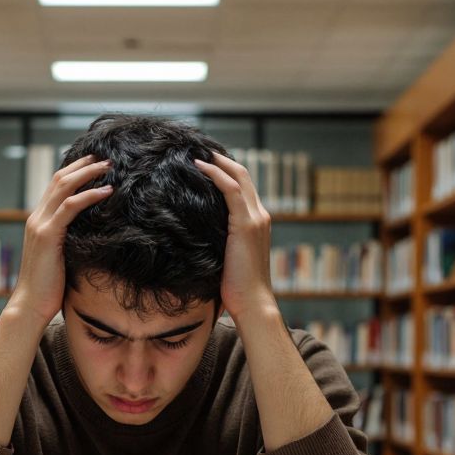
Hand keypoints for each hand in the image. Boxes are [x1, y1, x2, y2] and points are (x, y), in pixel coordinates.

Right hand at [7, 155, 112, 326]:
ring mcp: (40, 225)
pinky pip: (70, 207)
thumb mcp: (61, 257)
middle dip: (83, 165)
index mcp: (38, 221)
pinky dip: (89, 195)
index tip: (94, 163)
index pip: (55, 186)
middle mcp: (36, 218)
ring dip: (88, 174)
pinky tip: (107, 191)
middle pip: (59, 179)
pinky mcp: (48, 235)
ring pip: (64, 187)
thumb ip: (70, 240)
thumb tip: (93, 235)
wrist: (30, 305)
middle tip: (106, 158)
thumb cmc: (48, 287)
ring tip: (109, 167)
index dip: (74, 171)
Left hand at [193, 152, 275, 321]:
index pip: (243, 188)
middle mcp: (260, 216)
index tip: (205, 163)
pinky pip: (231, 190)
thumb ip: (218, 243)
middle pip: (243, 175)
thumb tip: (194, 238)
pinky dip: (215, 174)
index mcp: (257, 223)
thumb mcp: (226, 260)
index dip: (226, 172)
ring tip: (196, 152)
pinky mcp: (246, 225)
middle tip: (199, 150)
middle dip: (222, 159)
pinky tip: (199, 167)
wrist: (253, 304)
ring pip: (238, 177)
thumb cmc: (236, 290)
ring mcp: (255, 219)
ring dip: (217, 161)